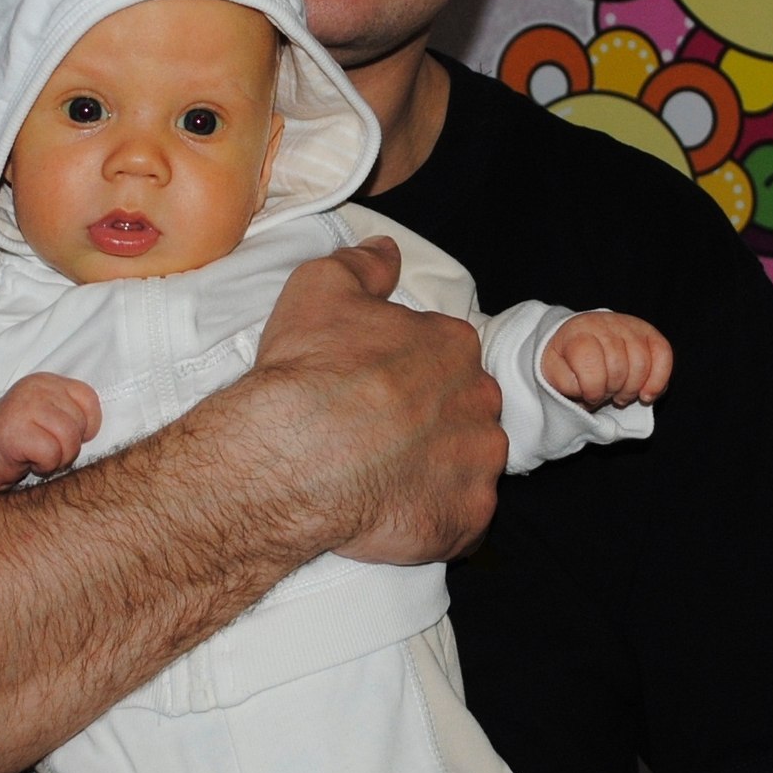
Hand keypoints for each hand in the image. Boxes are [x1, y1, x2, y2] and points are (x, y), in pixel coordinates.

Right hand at [0, 372, 101, 494]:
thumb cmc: (21, 442)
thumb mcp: (49, 417)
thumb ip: (74, 414)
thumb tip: (111, 436)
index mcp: (48, 381)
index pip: (89, 399)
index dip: (85, 426)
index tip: (63, 436)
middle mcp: (36, 387)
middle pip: (79, 423)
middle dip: (69, 446)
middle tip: (45, 449)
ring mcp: (23, 406)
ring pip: (68, 439)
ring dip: (58, 458)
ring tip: (38, 456)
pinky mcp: (13, 430)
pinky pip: (51, 454)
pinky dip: (44, 465)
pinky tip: (27, 461)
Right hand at [251, 238, 506, 563]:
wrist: (292, 458)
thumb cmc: (307, 373)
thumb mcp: (321, 288)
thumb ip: (362, 264)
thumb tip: (387, 250)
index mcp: (453, 344)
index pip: (447, 354)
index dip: (411, 371)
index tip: (378, 387)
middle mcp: (479, 400)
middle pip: (466, 408)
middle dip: (434, 419)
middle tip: (381, 434)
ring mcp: (478, 463)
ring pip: (471, 463)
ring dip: (441, 470)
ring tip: (389, 477)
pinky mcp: (466, 518)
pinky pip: (465, 522)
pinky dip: (440, 519)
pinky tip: (399, 512)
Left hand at [540, 312, 671, 410]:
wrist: (580, 334)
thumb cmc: (567, 359)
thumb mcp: (552, 371)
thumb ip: (563, 383)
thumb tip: (585, 391)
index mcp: (577, 334)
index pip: (590, 361)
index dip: (592, 388)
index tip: (589, 397)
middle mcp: (605, 325)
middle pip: (618, 367)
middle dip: (612, 391)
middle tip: (605, 396)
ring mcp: (629, 326)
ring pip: (641, 364)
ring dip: (632, 390)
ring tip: (620, 396)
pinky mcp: (648, 332)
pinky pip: (664, 355)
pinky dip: (658, 380)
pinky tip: (646, 395)